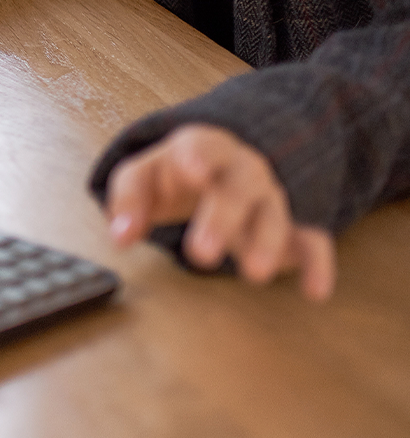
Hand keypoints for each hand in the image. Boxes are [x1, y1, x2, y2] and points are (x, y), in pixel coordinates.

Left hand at [105, 124, 335, 300]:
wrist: (215, 166)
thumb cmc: (173, 175)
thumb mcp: (141, 177)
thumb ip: (128, 201)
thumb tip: (121, 236)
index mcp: (202, 149)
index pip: (203, 146)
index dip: (199, 157)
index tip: (193, 171)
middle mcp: (242, 169)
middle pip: (239, 187)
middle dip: (222, 218)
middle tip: (201, 253)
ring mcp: (269, 197)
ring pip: (274, 214)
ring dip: (266, 242)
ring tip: (254, 274)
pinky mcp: (290, 226)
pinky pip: (311, 241)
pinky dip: (316, 264)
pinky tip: (315, 291)